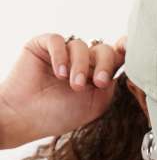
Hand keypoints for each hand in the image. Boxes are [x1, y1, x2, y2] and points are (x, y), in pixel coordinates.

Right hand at [0, 33, 126, 148]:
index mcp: (96, 73)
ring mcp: (63, 52)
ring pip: (81, 46)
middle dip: (104, 64)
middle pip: (103, 49)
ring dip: (80, 66)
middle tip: (98, 82)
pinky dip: (61, 56)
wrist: (26, 118)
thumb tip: (124, 63)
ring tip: (73, 85)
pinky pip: (58, 40)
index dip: (126, 49)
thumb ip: (112, 84)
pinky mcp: (43, 45)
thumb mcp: (96, 103)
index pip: (116, 56)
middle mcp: (82, 61)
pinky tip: (59, 73)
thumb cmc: (59, 114)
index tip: (128, 50)